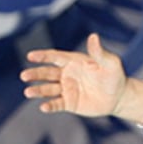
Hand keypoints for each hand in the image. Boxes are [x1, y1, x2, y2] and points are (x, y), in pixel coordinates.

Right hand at [22, 34, 142, 120]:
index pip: (55, 57)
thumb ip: (100, 52)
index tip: (30, 56)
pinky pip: (57, 104)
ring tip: (28, 92)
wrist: (118, 96)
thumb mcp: (110, 63)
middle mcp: (66, 74)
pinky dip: (50, 106)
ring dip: (38, 90)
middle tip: (24, 76)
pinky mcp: (69, 103)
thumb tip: (93, 36)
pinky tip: (43, 107)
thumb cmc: (114, 76)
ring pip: (48, 89)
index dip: (43, 56)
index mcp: (73, 61)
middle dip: (35, 74)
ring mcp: (66, 89)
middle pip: (47, 73)